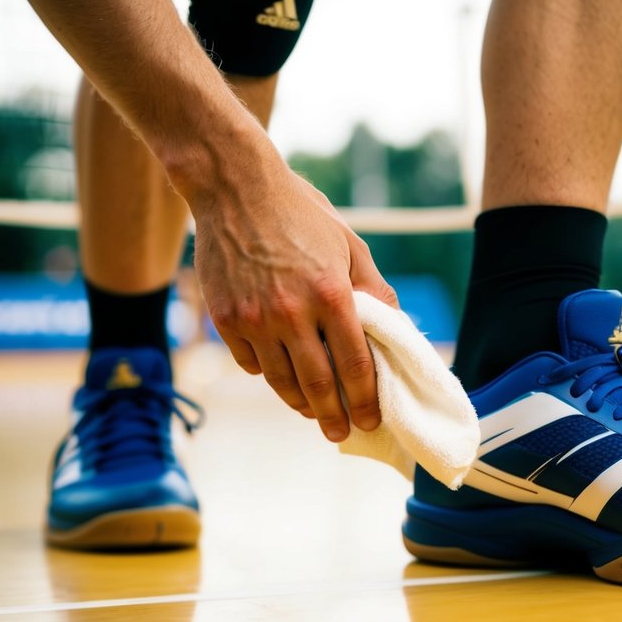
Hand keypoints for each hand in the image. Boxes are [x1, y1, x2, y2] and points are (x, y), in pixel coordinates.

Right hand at [188, 160, 397, 441]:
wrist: (235, 188)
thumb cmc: (300, 214)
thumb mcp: (350, 245)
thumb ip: (375, 290)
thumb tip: (395, 329)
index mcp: (331, 294)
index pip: (354, 366)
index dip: (365, 399)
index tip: (371, 418)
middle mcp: (292, 313)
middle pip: (318, 385)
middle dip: (334, 417)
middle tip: (342, 433)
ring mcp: (254, 319)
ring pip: (281, 382)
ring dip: (300, 404)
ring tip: (312, 413)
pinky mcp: (225, 320)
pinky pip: (251, 364)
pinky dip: (268, 374)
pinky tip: (280, 376)